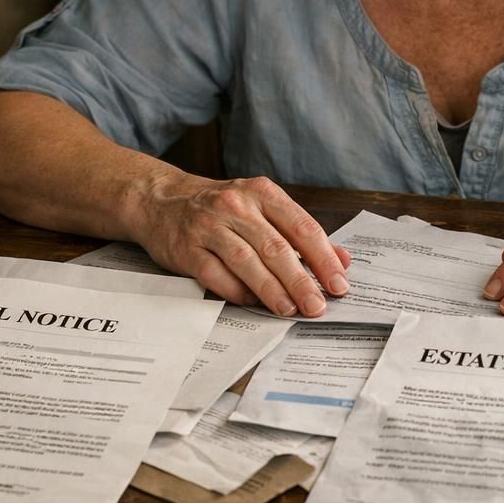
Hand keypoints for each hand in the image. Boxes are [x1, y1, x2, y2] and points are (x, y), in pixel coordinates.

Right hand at [132, 172, 350, 317]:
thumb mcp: (262, 207)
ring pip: (248, 262)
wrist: (162, 199)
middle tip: (319, 305)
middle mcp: (236, 206)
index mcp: (262, 192)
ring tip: (291, 309)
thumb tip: (342, 260)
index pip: (301, 226)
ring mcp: (209, 227)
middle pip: (277, 248)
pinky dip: (238, 291)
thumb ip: (300, 232)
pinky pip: (216, 275)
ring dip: (272, 290)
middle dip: (301, 281)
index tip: (339, 283)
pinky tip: (254, 303)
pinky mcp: (187, 249)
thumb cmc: (221, 207)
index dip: (323, 257)